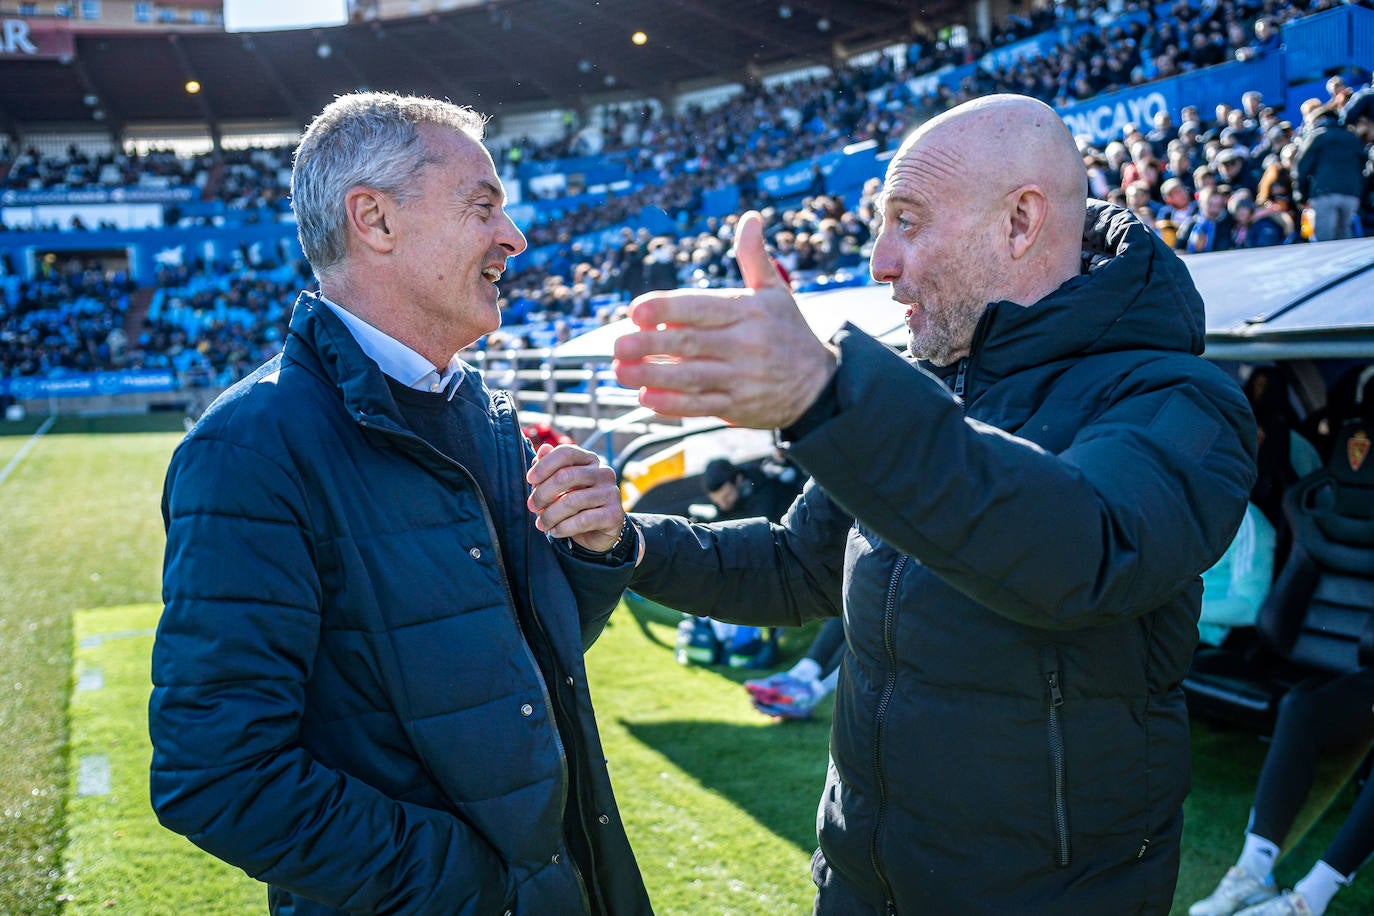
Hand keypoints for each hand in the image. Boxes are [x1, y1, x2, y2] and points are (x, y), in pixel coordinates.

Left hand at [526, 443, 625, 552]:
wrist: (598, 533)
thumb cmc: (575, 504)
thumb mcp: (560, 486)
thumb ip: (550, 468)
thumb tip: (543, 449)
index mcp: (590, 460)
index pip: (566, 453)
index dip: (544, 465)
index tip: (530, 480)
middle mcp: (603, 473)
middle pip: (565, 476)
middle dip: (542, 494)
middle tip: (532, 506)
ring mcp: (611, 493)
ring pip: (571, 501)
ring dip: (550, 515)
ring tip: (541, 524)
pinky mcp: (614, 515)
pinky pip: (582, 520)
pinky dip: (563, 528)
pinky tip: (555, 531)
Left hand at [612, 210, 836, 428]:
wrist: (819, 385)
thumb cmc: (788, 331)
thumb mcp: (776, 292)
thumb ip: (754, 257)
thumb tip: (751, 217)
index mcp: (748, 312)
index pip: (702, 308)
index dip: (667, 308)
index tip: (636, 311)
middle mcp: (745, 344)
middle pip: (690, 343)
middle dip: (650, 344)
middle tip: (618, 344)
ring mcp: (742, 378)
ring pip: (691, 376)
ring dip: (653, 375)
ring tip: (620, 371)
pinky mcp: (738, 406)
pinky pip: (701, 405)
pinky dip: (672, 404)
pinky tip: (646, 397)